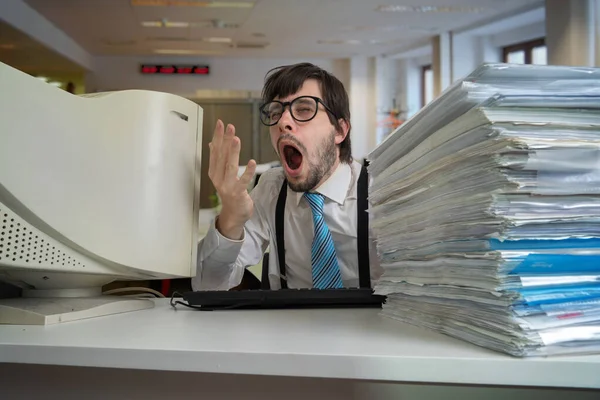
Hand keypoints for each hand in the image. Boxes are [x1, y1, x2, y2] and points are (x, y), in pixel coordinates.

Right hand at [208, 120, 255, 239]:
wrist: (234, 214)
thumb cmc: (230, 192)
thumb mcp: (221, 175)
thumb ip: (217, 159)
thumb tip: (212, 143)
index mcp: (214, 171)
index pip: (215, 151)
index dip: (218, 137)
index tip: (221, 124)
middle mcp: (218, 178)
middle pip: (222, 156)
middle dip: (225, 140)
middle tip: (229, 126)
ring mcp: (227, 186)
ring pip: (230, 166)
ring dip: (233, 152)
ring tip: (236, 139)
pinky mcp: (238, 193)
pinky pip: (243, 181)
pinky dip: (247, 172)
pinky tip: (252, 162)